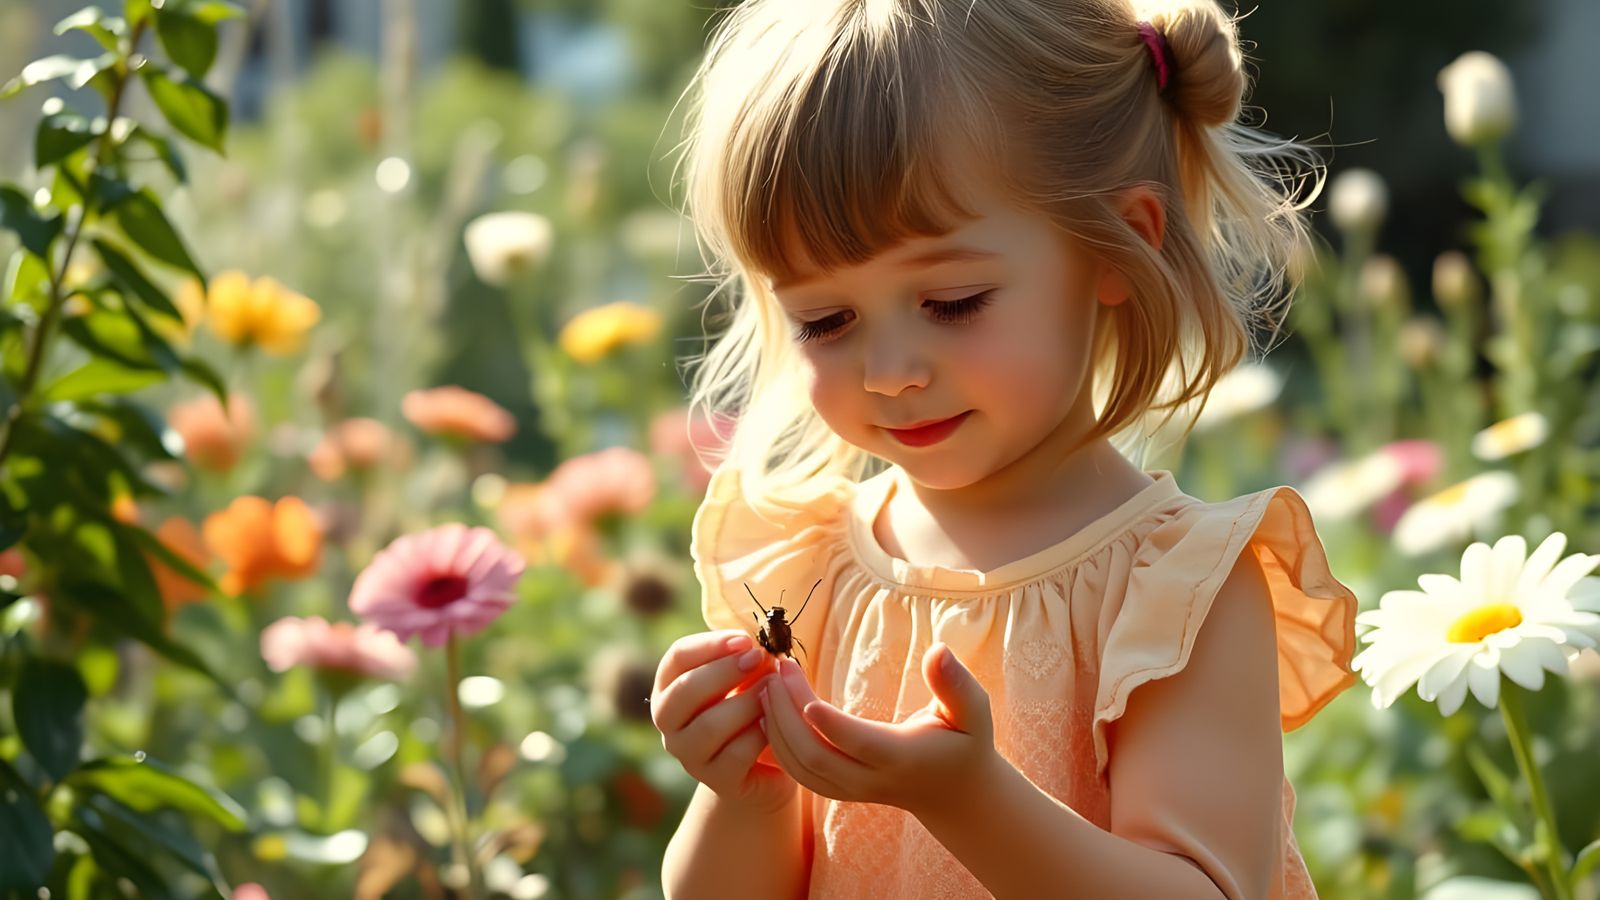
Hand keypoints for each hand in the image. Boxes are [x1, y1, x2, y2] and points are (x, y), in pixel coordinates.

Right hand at [651, 629, 796, 814]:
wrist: (764, 767)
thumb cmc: (750, 709)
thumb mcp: (744, 679)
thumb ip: (745, 660)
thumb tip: (759, 646)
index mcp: (669, 687)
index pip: (678, 657)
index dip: (710, 644)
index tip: (745, 640)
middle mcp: (669, 722)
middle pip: (684, 690)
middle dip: (724, 671)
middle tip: (760, 658)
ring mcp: (689, 755)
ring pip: (709, 726)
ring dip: (745, 702)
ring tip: (773, 687)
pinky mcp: (717, 780)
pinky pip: (735, 755)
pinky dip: (758, 734)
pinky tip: (775, 722)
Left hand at [759, 642, 1003, 816]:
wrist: (956, 794)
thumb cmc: (966, 743)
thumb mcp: (973, 711)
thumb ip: (956, 683)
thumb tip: (938, 650)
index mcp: (902, 758)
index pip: (856, 742)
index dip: (826, 718)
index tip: (798, 681)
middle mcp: (872, 780)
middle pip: (817, 755)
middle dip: (788, 713)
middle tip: (777, 670)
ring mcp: (852, 791)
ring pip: (801, 768)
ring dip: (776, 728)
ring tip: (765, 685)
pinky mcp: (839, 791)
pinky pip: (799, 774)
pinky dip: (777, 745)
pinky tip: (769, 712)